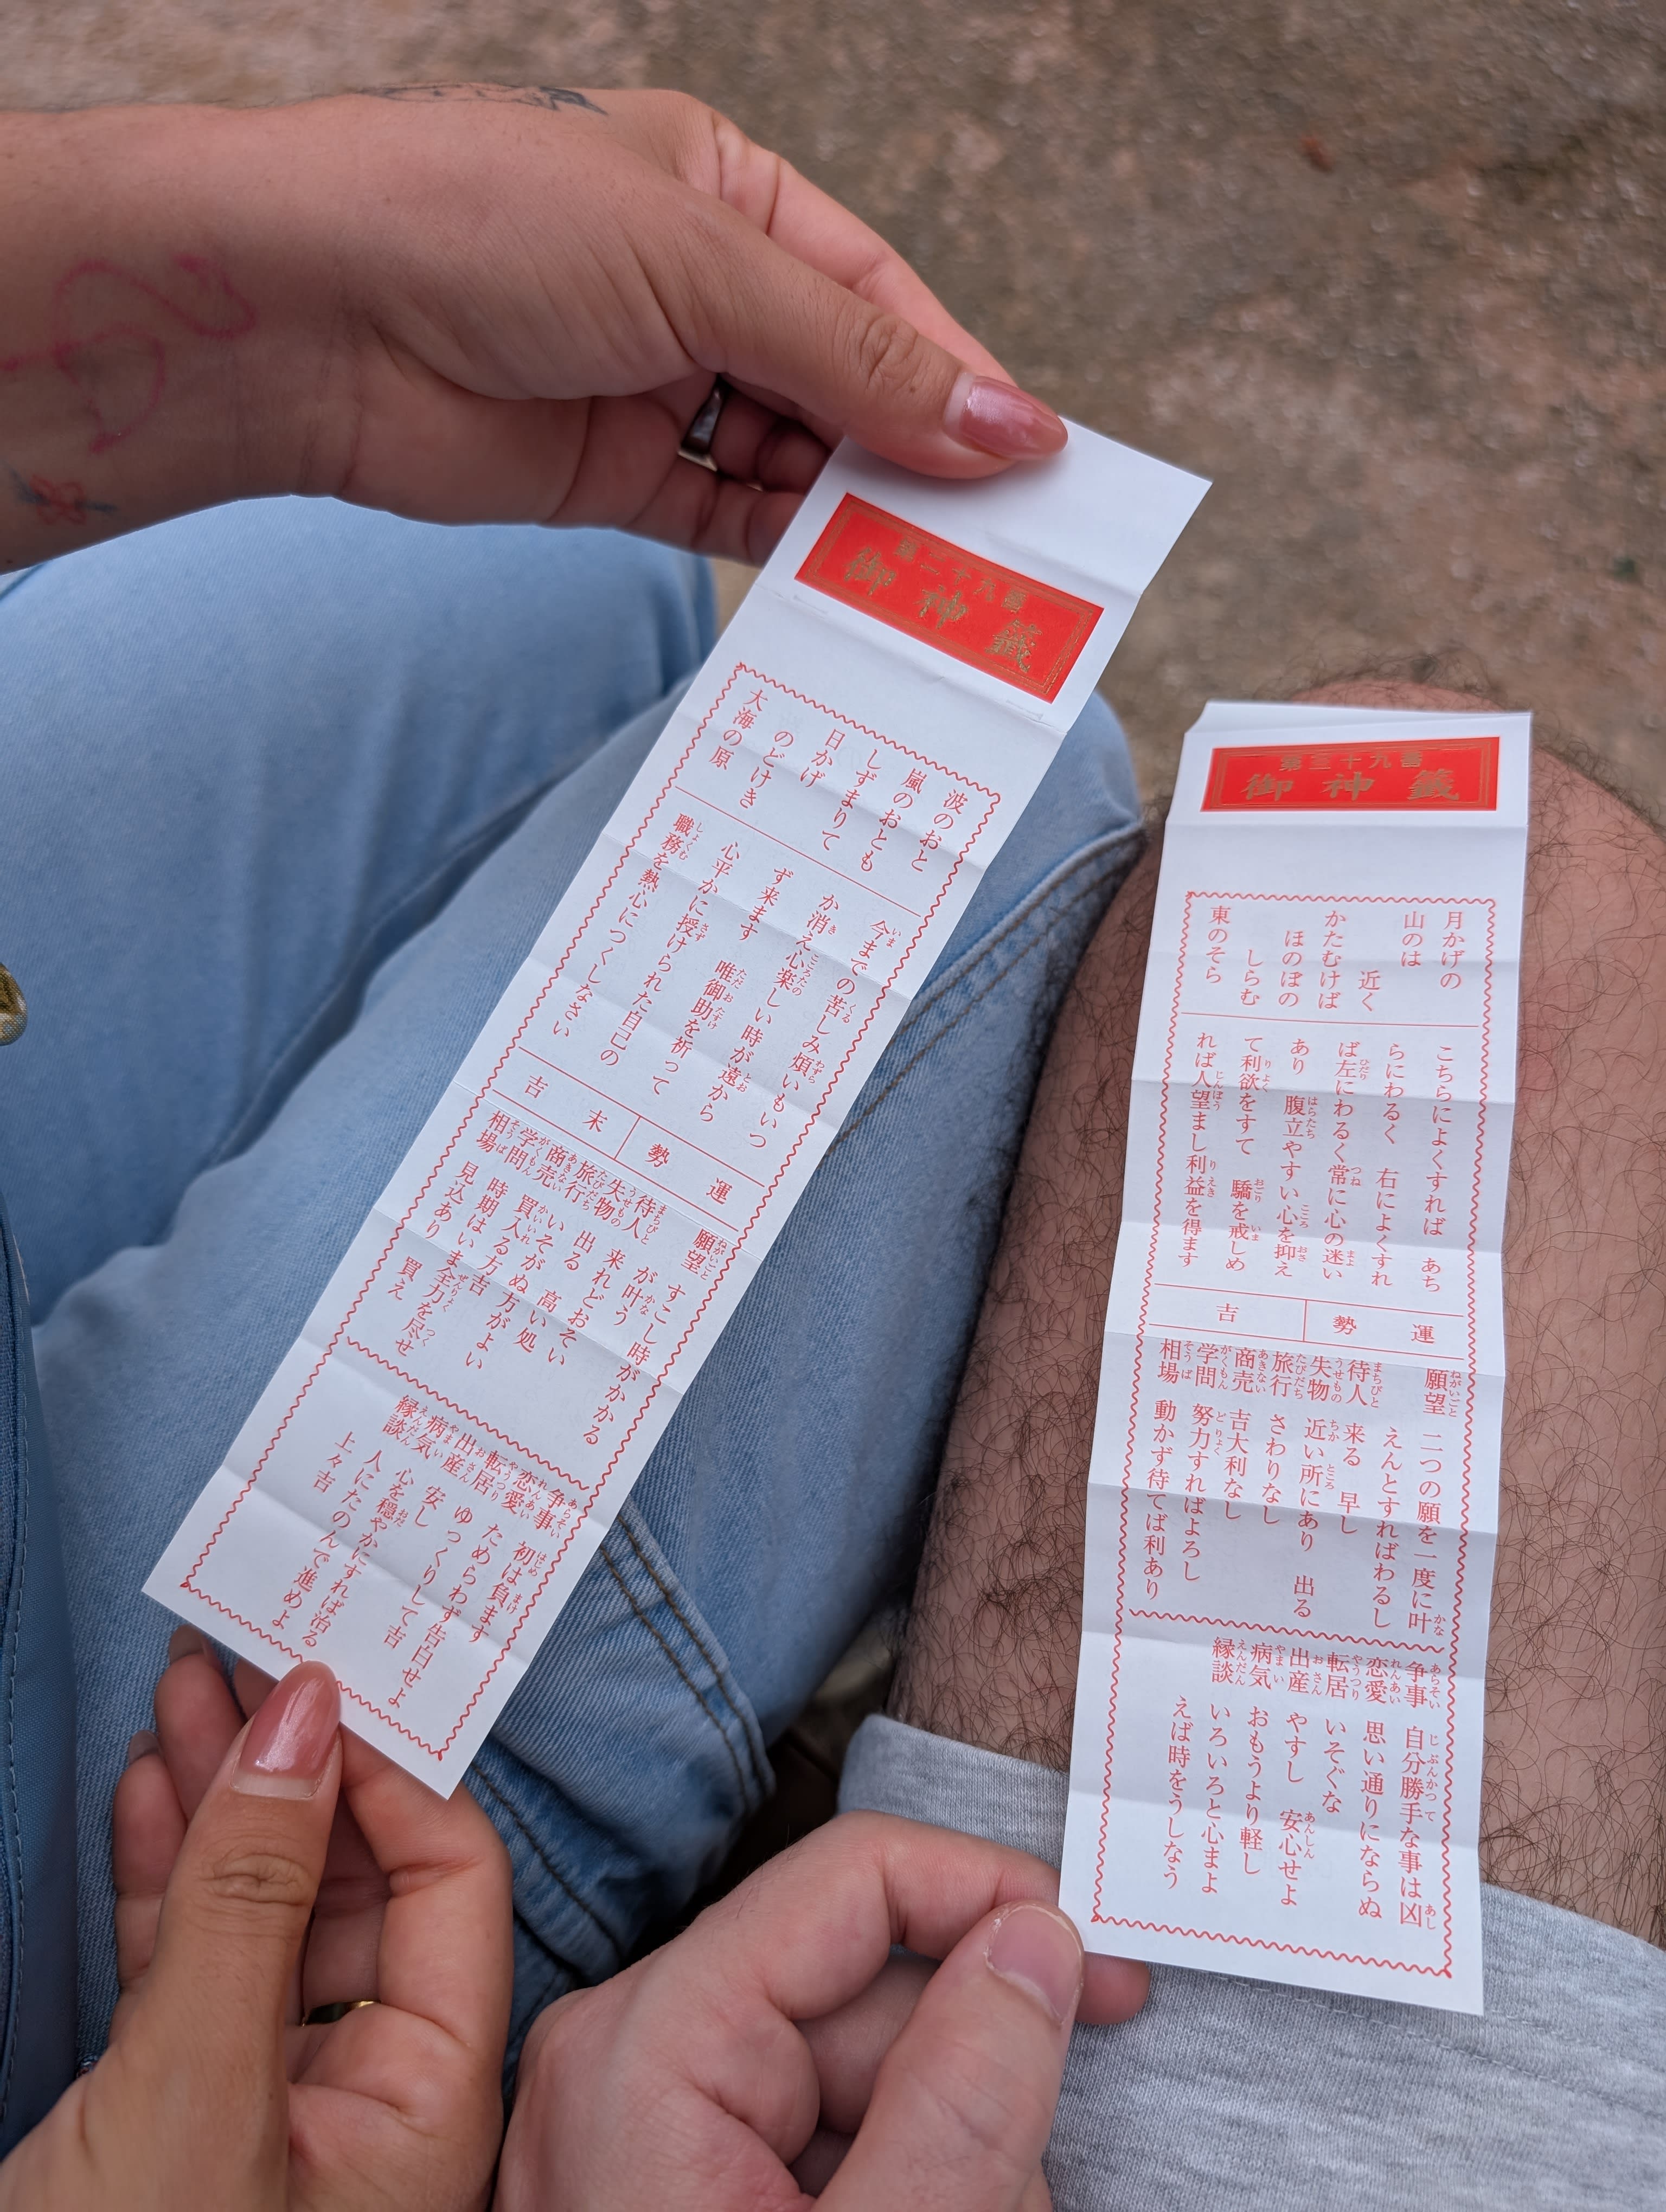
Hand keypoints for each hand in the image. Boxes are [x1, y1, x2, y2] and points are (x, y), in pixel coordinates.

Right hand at [0, 1636, 510, 2211]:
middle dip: (299, 1762)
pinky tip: (154, 1786)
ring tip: (187, 1686)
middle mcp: (370, 2098)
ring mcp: (272, 2099)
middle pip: (359, 1882)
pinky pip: (194, 1957)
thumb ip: (252, 1894)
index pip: (450, 1881)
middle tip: (246, 1649)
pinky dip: (170, 1866)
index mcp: (429, 2105)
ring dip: (225, 1794)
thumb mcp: (193, 2088)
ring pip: (267, 1906)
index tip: (328, 1667)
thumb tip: (309, 1711)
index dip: (392, 1766)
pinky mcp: (180, 2105)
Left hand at [1, 86, 1065, 570]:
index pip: (875, 298)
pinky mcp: (611, 479)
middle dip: (917, 459)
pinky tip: (845, 591)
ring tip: (932, 583)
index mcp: (729, 195)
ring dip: (858, 519)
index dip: (957, 377)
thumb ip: (853, 362)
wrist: (308, 313)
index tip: (1034, 458)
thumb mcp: (702, 266)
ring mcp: (655, 388)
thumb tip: (1005, 422)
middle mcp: (697, 291)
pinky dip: (786, 554)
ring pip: (792, 463)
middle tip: (1000, 547)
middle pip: (843, 386)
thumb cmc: (489, 221)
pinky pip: (727, 520)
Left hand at [496, 1810, 1148, 2210]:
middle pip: (865, 1988)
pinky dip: (901, 2193)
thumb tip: (1041, 1937)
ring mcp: (645, 2120)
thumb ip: (971, 2091)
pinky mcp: (674, 2179)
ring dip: (949, 2163)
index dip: (994, 1897)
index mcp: (651, 2038)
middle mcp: (630, 2050)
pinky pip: (823, 2142)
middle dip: (976, 2085)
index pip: (853, 1879)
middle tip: (1018, 2196)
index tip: (1111, 1965)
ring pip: (861, 2074)